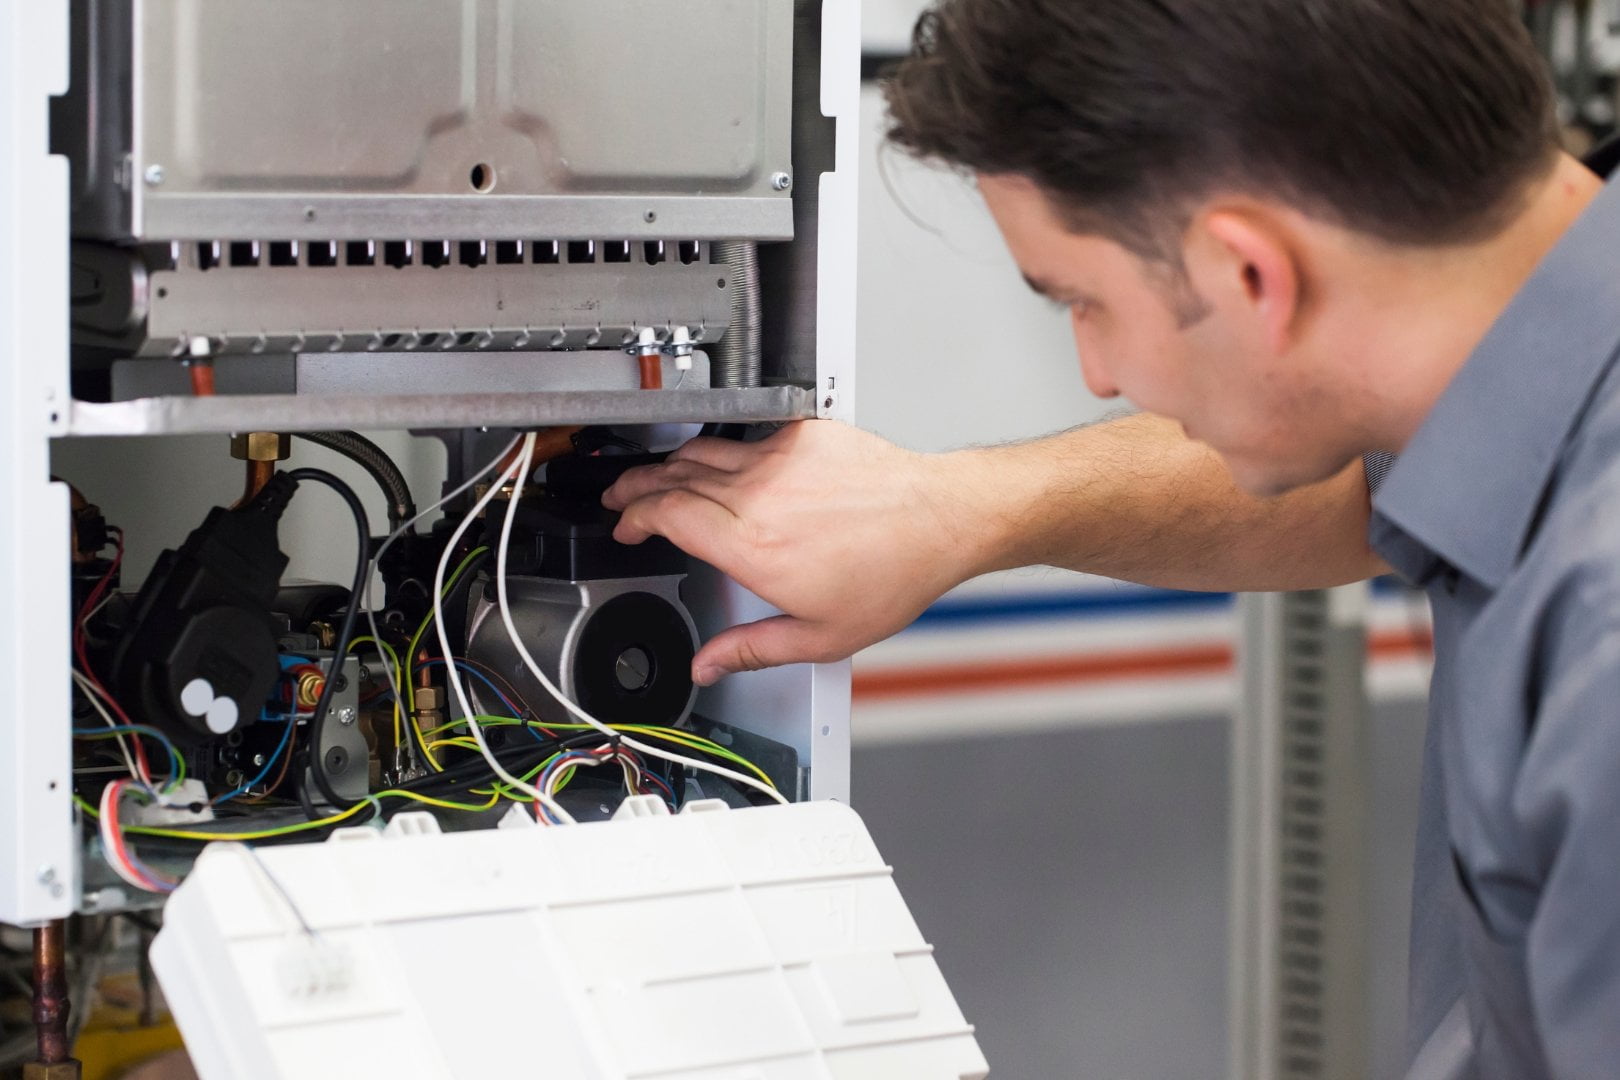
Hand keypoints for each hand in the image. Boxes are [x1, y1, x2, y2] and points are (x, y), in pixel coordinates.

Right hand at [603, 421, 985, 684]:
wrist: (940, 520)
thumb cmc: (892, 572)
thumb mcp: (821, 636)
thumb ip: (752, 649)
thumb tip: (708, 666)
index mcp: (751, 545)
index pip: (667, 514)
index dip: (635, 518)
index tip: (626, 526)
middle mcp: (759, 495)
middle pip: (674, 478)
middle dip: (637, 487)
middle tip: (622, 498)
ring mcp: (781, 459)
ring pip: (702, 451)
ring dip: (670, 464)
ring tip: (657, 478)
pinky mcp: (803, 435)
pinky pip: (745, 437)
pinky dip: (720, 449)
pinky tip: (716, 460)